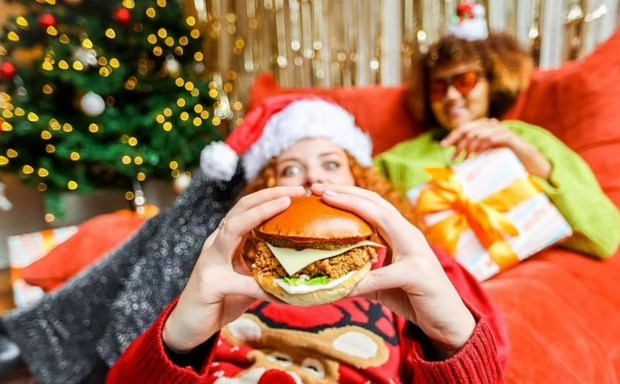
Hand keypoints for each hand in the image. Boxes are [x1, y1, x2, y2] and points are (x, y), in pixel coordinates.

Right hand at [163, 186, 305, 352]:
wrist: (188, 327)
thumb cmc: (222, 301)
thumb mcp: (247, 280)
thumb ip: (266, 269)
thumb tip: (302, 268)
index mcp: (226, 240)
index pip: (247, 208)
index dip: (270, 195)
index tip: (298, 190)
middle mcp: (216, 244)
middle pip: (241, 208)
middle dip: (269, 195)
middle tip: (297, 190)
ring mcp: (209, 261)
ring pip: (233, 229)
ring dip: (260, 214)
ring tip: (285, 206)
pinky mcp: (208, 284)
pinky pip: (240, 282)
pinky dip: (262, 287)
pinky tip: (283, 293)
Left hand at [312, 184, 475, 356]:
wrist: (448, 322)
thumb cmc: (415, 298)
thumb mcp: (382, 284)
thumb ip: (361, 275)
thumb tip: (327, 279)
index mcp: (401, 234)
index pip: (373, 205)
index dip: (348, 194)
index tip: (320, 189)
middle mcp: (410, 235)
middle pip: (376, 203)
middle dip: (346, 191)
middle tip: (316, 186)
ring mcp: (416, 252)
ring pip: (384, 220)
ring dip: (353, 207)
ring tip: (327, 201)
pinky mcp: (418, 274)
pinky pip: (383, 275)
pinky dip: (361, 280)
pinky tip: (341, 285)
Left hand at [441, 118, 551, 179]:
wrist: (530, 163)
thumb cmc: (507, 160)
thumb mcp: (487, 155)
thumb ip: (474, 151)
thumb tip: (456, 155)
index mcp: (486, 129)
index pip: (466, 128)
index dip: (453, 135)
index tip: (442, 146)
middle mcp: (493, 127)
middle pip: (470, 127)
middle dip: (458, 139)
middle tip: (450, 152)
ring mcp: (502, 131)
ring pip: (481, 131)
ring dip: (470, 143)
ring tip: (465, 155)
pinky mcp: (511, 138)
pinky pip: (494, 136)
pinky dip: (484, 143)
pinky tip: (477, 152)